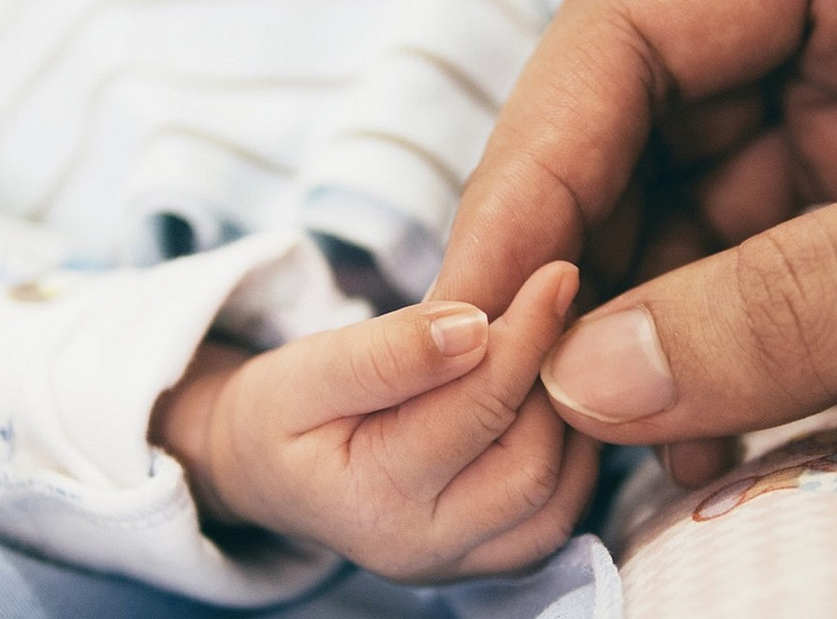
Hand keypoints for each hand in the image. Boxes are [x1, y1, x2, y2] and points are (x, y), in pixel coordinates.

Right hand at [152, 262, 598, 582]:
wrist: (266, 469)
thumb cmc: (283, 411)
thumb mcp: (310, 369)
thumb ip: (387, 352)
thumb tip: (474, 328)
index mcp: (373, 500)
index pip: (477, 411)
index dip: (526, 336)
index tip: (555, 273)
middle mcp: (424, 549)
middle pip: (531, 466)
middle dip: (552, 381)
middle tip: (558, 308)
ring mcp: (460, 563)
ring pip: (558, 497)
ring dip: (570, 418)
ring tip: (553, 348)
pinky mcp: (488, 558)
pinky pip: (558, 513)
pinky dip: (570, 452)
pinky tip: (549, 396)